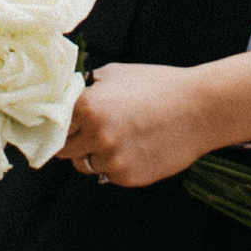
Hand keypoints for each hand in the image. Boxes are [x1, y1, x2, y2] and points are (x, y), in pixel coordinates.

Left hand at [54, 53, 250, 188]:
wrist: (197, 110)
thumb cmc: (158, 86)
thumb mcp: (117, 74)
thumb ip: (89, 87)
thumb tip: (69, 95)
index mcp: (88, 106)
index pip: (54, 123)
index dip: (57, 123)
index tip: (59, 124)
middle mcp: (95, 135)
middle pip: (64, 150)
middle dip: (73, 141)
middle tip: (89, 131)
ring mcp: (111, 159)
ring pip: (85, 165)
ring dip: (94, 154)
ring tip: (119, 137)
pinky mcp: (127, 177)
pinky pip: (108, 175)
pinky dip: (115, 165)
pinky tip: (135, 147)